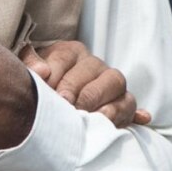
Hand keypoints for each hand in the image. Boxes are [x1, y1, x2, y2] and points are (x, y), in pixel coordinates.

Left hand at [20, 41, 150, 127]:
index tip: (49, 93)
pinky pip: (132, 105)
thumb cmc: (41, 82)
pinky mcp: (122, 103)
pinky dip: (136, 114)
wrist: (53, 97)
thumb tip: (40, 72)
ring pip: (116, 82)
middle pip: (94, 68)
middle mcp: (94, 64)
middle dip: (79, 89)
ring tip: (91, 118)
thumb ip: (30, 64)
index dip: (56, 74)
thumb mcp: (29, 69)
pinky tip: (142, 119)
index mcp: (71, 51)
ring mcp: (110, 82)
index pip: (65, 57)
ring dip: (103, 100)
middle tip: (67, 107)